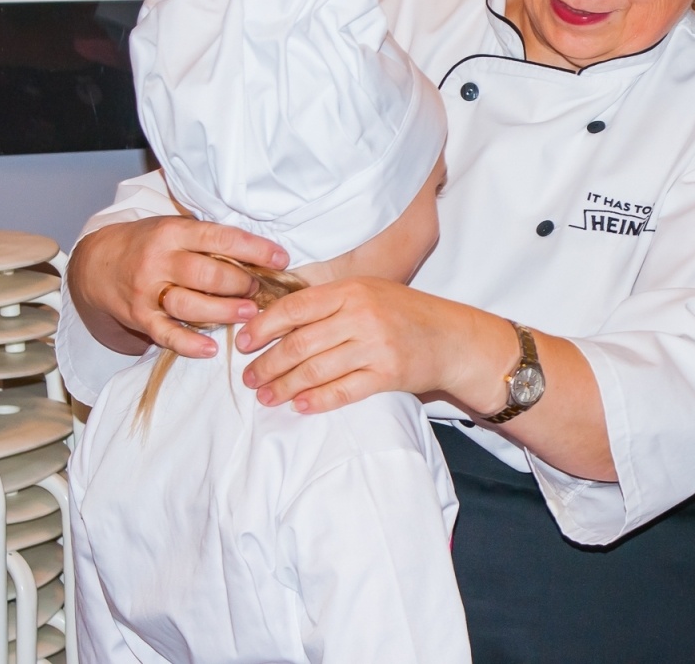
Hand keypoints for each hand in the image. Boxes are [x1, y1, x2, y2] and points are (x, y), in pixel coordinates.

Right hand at [66, 216, 288, 357]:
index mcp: (173, 232)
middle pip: (207, 275)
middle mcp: (158, 260)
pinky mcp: (139, 317)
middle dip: (241, 284)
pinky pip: (166, 334)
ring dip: (224, 312)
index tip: (281, 258)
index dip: (255, 249)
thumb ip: (210, 240)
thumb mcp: (176, 228)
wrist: (97, 262)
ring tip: (250, 313)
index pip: (220, 238)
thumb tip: (261, 254)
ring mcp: (146, 291)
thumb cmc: (149, 244)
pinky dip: (189, 344)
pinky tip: (212, 349)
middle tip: (261, 290)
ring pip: (190, 305)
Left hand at [235, 277, 512, 414]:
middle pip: (300, 343)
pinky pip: (343, 390)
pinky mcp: (387, 374)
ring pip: (316, 369)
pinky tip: (299, 405)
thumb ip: (329, 303)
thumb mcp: (368, 293)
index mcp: (352, 289)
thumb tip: (276, 321)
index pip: (295, 307)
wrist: (452, 337)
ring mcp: (375, 346)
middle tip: (250, 378)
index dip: (263, 326)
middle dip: (268, 363)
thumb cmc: (405, 313)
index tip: (243, 343)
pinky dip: (317, 400)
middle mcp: (362, 315)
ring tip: (266, 396)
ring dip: (285, 386)